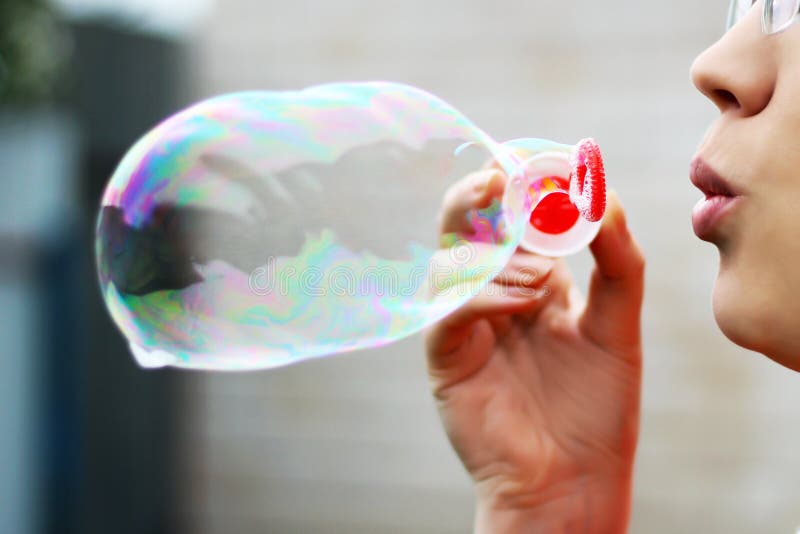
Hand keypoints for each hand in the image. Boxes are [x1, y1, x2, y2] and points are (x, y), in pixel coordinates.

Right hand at [425, 168, 644, 532]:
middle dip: (480, 193)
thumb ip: (617, 261)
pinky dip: (484, 293)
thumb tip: (607, 197)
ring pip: (449, 258)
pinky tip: (525, 301)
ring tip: (542, 273)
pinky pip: (450, 307)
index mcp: (530, 281)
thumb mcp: (618, 325)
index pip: (512, 217)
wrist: (573, 478)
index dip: (519, 184)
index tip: (539, 155)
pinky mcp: (445, 353)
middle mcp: (491, 294)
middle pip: (466, 225)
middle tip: (503, 173)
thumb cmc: (596, 407)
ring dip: (493, 250)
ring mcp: (464, 321)